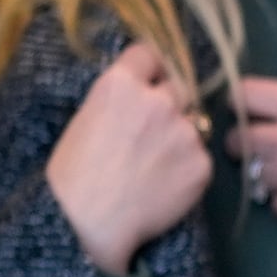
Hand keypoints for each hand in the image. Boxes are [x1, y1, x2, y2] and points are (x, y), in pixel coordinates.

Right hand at [46, 41, 212, 276]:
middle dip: (171, 102)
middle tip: (155, 129)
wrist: (86, 222)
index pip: (151, 53)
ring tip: (156, 164)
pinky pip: (200, 157)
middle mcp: (159, 101)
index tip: (150, 81)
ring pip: (194, 123)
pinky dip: (188, 168)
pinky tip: (166, 185)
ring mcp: (185, 132)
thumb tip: (145, 93)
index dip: (151, 69)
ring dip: (181, 136)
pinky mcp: (202, 163)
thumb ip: (121, 100)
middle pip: (180, 86)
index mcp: (121, 84)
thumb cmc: (73, 175)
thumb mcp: (87, 119)